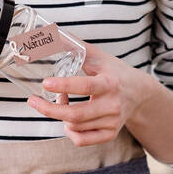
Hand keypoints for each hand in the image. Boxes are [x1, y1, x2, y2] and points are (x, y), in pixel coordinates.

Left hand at [26, 42, 156, 145]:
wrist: (139, 93)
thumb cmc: (115, 72)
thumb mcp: (99, 57)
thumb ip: (77, 46)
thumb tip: (53, 33)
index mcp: (110, 83)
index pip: (85, 87)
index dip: (64, 86)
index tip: (46, 83)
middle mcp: (112, 105)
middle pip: (76, 114)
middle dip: (50, 109)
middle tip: (33, 101)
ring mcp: (112, 122)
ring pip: (76, 127)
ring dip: (60, 116)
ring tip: (58, 103)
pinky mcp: (110, 134)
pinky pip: (83, 140)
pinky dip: (70, 132)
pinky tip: (68, 121)